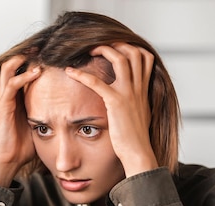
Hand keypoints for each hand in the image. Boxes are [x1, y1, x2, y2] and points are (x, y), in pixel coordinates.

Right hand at [0, 56, 40, 186]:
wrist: (8, 160)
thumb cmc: (23, 147)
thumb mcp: (40, 127)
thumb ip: (49, 117)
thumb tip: (70, 116)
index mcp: (18, 99)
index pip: (24, 73)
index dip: (34, 62)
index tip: (51, 54)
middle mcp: (9, 96)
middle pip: (14, 66)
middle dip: (28, 55)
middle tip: (43, 46)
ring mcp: (5, 100)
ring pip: (9, 70)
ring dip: (23, 60)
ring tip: (37, 53)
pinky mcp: (3, 106)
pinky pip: (11, 85)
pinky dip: (23, 76)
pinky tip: (36, 72)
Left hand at [64, 43, 157, 176]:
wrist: (138, 152)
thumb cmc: (136, 139)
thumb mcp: (142, 114)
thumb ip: (137, 102)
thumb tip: (133, 101)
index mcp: (144, 90)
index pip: (144, 57)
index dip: (131, 48)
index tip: (116, 48)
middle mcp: (138, 88)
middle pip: (133, 52)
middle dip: (116, 44)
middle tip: (99, 47)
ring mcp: (128, 94)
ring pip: (120, 59)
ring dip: (102, 50)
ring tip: (87, 51)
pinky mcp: (116, 103)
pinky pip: (97, 83)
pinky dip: (82, 75)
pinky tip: (70, 72)